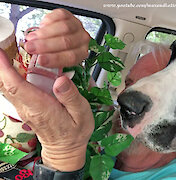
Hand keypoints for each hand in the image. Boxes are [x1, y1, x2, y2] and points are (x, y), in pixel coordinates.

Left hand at [0, 50, 93, 170]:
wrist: (66, 148)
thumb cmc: (75, 131)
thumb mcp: (81, 114)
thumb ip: (71, 97)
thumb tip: (61, 80)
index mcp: (41, 107)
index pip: (17, 87)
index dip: (5, 69)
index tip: (0, 52)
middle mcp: (28, 107)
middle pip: (5, 84)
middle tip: (1, 44)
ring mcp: (24, 107)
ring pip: (5, 86)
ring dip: (2, 68)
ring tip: (5, 50)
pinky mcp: (25, 106)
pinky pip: (11, 89)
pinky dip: (7, 74)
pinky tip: (11, 64)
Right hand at [24, 8, 90, 67]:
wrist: (62, 34)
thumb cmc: (59, 49)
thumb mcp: (57, 59)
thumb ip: (49, 61)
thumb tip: (36, 63)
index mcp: (81, 53)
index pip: (71, 57)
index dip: (55, 59)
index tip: (40, 60)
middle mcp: (82, 39)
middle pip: (66, 42)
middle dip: (45, 45)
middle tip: (30, 47)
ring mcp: (77, 25)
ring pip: (63, 28)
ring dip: (44, 33)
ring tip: (31, 38)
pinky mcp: (69, 15)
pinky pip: (60, 15)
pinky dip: (48, 20)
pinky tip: (41, 26)